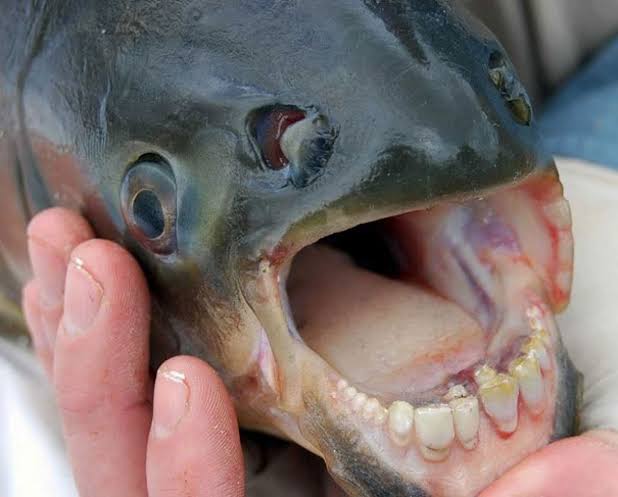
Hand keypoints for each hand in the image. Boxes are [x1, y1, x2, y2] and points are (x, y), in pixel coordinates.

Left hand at [21, 159, 617, 496]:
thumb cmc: (438, 493)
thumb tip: (583, 469)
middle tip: (89, 262)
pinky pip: (118, 397)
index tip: (190, 384)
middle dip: (102, 374)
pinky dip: (99, 336)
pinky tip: (92, 273)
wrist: (410, 481)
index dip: (191, 479)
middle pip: (126, 480)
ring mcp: (191, 475)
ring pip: (107, 430)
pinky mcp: (183, 437)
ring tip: (71, 245)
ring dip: (83, 337)